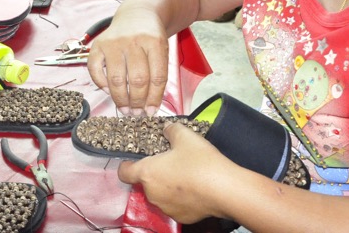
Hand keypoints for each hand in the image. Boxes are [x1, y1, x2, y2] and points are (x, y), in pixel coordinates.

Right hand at [87, 10, 168, 115]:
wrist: (138, 14)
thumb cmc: (151, 37)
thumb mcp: (162, 51)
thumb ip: (158, 75)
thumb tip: (150, 107)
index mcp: (154, 42)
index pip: (156, 77)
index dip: (154, 98)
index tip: (151, 111)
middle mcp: (133, 41)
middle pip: (137, 79)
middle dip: (137, 102)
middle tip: (137, 113)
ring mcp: (114, 42)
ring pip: (117, 78)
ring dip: (120, 99)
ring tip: (125, 109)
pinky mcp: (98, 44)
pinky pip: (95, 69)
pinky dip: (101, 84)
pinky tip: (108, 91)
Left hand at [118, 122, 234, 223]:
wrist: (225, 189)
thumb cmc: (200, 161)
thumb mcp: (185, 136)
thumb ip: (171, 130)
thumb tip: (166, 130)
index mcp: (147, 173)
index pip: (124, 172)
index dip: (127, 165)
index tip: (136, 159)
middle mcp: (152, 194)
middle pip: (146, 182)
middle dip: (155, 173)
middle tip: (171, 162)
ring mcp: (166, 208)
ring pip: (161, 195)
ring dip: (168, 186)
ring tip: (186, 175)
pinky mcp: (182, 218)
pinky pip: (175, 205)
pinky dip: (181, 198)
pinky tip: (195, 189)